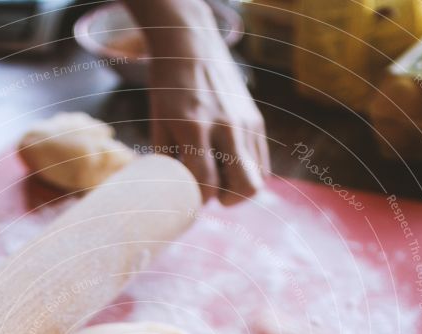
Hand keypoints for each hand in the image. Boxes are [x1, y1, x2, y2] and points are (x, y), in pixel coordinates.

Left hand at [125, 0, 269, 203]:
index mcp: (195, 128)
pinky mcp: (257, 120)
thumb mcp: (159, 126)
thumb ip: (168, 163)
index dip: (199, 200)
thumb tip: (178, 196)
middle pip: (245, 186)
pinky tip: (229, 163)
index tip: (191, 197)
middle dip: (229, 200)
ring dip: (239, 187)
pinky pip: (262, 163)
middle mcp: (226, 127)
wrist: (190, 45)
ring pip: (258, 178)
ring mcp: (246, 123)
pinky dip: (247, 172)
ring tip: (220, 176)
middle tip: (213, 192)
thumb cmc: (168, 89)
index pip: (207, 184)